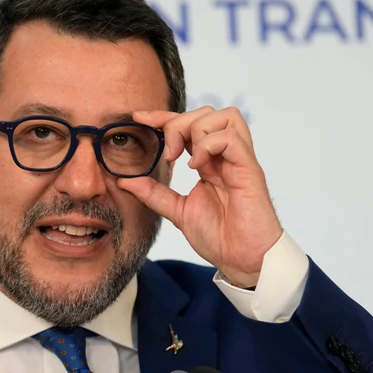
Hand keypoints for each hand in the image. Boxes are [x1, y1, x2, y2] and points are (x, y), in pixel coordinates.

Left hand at [118, 107, 282, 288]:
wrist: (242, 260)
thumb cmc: (219, 236)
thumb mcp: (177, 211)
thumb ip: (153, 194)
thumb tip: (124, 181)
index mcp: (210, 162)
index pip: (188, 124)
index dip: (163, 116)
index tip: (139, 118)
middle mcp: (227, 156)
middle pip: (207, 112)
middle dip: (179, 123)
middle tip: (167, 155)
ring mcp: (239, 160)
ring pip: (224, 116)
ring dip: (196, 131)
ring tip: (186, 161)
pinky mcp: (249, 169)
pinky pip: (231, 138)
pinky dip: (208, 145)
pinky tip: (198, 167)